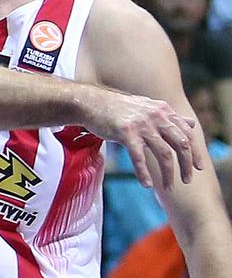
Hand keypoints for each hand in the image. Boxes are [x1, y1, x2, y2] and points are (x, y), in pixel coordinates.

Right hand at [84, 88, 201, 188]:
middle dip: (187, 165)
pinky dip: (144, 174)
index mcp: (163, 110)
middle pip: (180, 144)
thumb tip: (191, 124)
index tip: (198, 168)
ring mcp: (141, 124)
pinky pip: (139, 158)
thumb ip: (170, 117)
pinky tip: (147, 184)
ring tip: (169, 187)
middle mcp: (156, 116)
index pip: (187, 134)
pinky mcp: (125, 133)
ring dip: (169, 175)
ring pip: (164, 154)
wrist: (91, 102)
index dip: (195, 152)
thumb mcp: (148, 108)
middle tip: (187, 180)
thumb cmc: (119, 108)